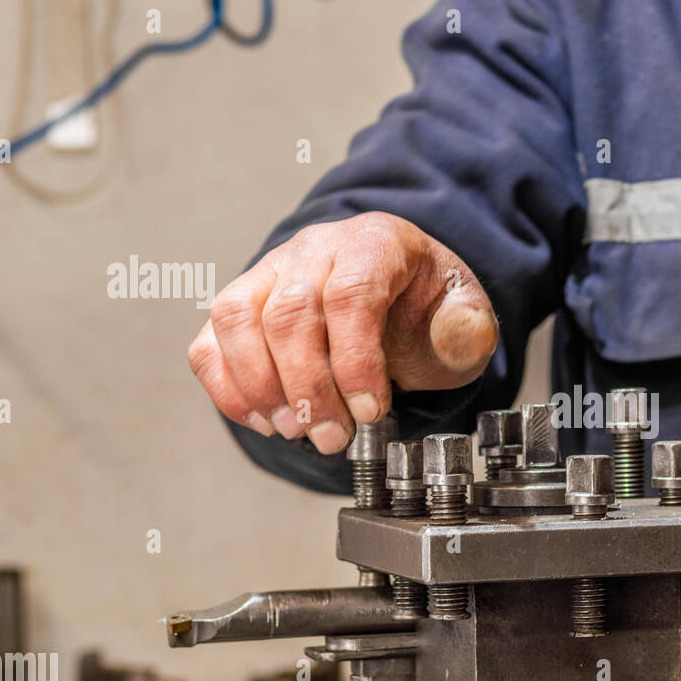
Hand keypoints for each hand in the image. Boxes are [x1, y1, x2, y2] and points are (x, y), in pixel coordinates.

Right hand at [189, 212, 497, 452]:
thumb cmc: (425, 308)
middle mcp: (315, 249)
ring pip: (239, 320)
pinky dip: (229, 389)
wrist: (396, 294)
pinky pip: (211, 342)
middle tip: (333, 438)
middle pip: (290, 313)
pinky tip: (266, 421)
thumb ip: (468, 328)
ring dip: (262, 388)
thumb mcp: (463, 315)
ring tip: (296, 432)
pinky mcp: (241, 306)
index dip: (355, 360)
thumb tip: (458, 337)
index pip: (351, 294)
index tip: (370, 411)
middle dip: (309, 388)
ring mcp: (269, 273)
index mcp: (376, 243)